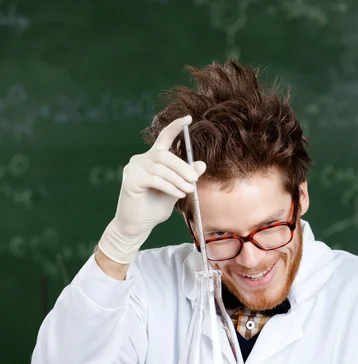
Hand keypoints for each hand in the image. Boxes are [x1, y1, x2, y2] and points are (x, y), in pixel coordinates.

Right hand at [98, 115, 205, 263]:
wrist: (138, 226)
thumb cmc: (154, 208)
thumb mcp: (176, 190)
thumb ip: (186, 177)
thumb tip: (201, 164)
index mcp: (152, 159)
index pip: (163, 138)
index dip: (175, 127)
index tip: (188, 119)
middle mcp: (141, 160)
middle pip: (164, 154)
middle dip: (182, 166)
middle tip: (194, 179)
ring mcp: (134, 169)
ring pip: (160, 167)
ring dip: (178, 179)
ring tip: (188, 190)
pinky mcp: (131, 180)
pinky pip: (154, 179)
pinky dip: (169, 186)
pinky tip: (177, 194)